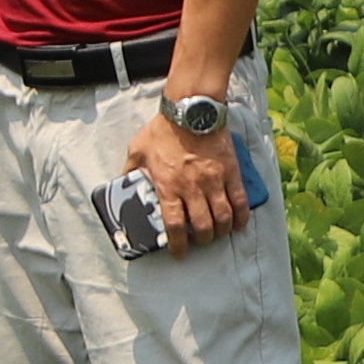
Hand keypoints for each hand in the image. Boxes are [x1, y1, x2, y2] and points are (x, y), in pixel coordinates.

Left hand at [138, 95, 249, 244]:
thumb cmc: (163, 130)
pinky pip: (241, 201)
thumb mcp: (137, 151)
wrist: (191, 111)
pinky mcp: (231, 172)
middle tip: (200, 241)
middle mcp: (192, 188)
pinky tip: (239, 224)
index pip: (174, 226)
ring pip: (223, 218)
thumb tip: (122, 184)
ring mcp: (214, 181)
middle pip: (203, 226)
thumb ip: (131, 171)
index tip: (179, 253)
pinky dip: (241, 217)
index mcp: (168, 186)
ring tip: (218, 234)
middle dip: (203, 240)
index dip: (178, 245)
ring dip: (221, 231)